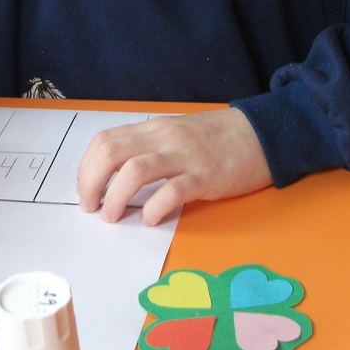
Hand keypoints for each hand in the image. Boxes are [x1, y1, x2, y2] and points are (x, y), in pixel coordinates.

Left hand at [76, 108, 272, 225]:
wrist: (264, 133)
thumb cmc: (219, 138)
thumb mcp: (177, 134)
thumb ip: (149, 148)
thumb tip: (117, 175)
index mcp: (154, 129)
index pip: (105, 141)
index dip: (87, 168)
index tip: (85, 190)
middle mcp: (164, 138)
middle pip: (111, 153)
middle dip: (91, 183)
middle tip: (90, 207)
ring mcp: (185, 156)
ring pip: (134, 171)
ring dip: (115, 197)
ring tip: (112, 216)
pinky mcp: (206, 177)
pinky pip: (171, 192)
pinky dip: (153, 208)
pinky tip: (149, 220)